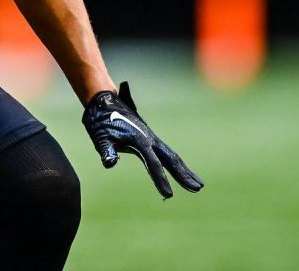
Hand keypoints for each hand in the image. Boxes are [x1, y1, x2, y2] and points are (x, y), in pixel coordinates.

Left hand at [82, 81, 203, 197]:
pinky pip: (166, 153)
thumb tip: (109, 163)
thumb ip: (107, 150)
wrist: (103, 102)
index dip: (161, 180)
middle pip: (171, 159)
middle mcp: (149, 139)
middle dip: (184, 174)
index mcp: (140, 140)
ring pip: (172, 156)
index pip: (153, 164)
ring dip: (184, 170)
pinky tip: (180, 171)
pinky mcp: (148, 138)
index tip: (168, 195)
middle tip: (198, 188)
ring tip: (198, 184)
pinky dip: (175, 163)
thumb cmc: (100, 121)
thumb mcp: (101, 138)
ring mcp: (151, 138)